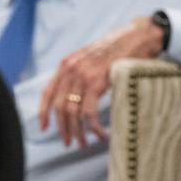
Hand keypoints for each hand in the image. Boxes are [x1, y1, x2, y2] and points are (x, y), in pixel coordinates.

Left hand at [38, 16, 163, 147]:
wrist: (138, 37)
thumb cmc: (118, 49)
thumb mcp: (91, 57)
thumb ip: (80, 73)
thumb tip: (75, 96)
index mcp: (67, 64)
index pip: (48, 92)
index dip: (43, 112)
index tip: (44, 128)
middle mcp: (71, 69)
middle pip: (59, 107)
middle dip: (63, 129)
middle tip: (69, 143)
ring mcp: (83, 76)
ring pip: (73, 113)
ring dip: (78, 132)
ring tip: (84, 144)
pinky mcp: (97, 82)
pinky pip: (90, 113)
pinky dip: (94, 128)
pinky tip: (100, 135)